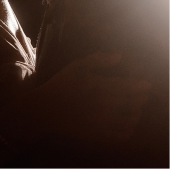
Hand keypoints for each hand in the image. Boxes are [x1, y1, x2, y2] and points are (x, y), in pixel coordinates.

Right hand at [33, 52, 151, 142]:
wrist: (45, 109)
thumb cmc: (60, 85)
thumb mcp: (76, 66)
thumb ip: (98, 59)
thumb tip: (120, 56)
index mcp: (101, 86)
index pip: (130, 86)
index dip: (141, 86)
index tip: (146, 85)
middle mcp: (105, 104)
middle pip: (133, 102)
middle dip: (140, 99)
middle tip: (141, 96)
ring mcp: (103, 121)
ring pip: (131, 119)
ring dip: (136, 113)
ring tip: (135, 109)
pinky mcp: (99, 134)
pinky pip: (122, 134)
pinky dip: (129, 129)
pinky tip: (126, 124)